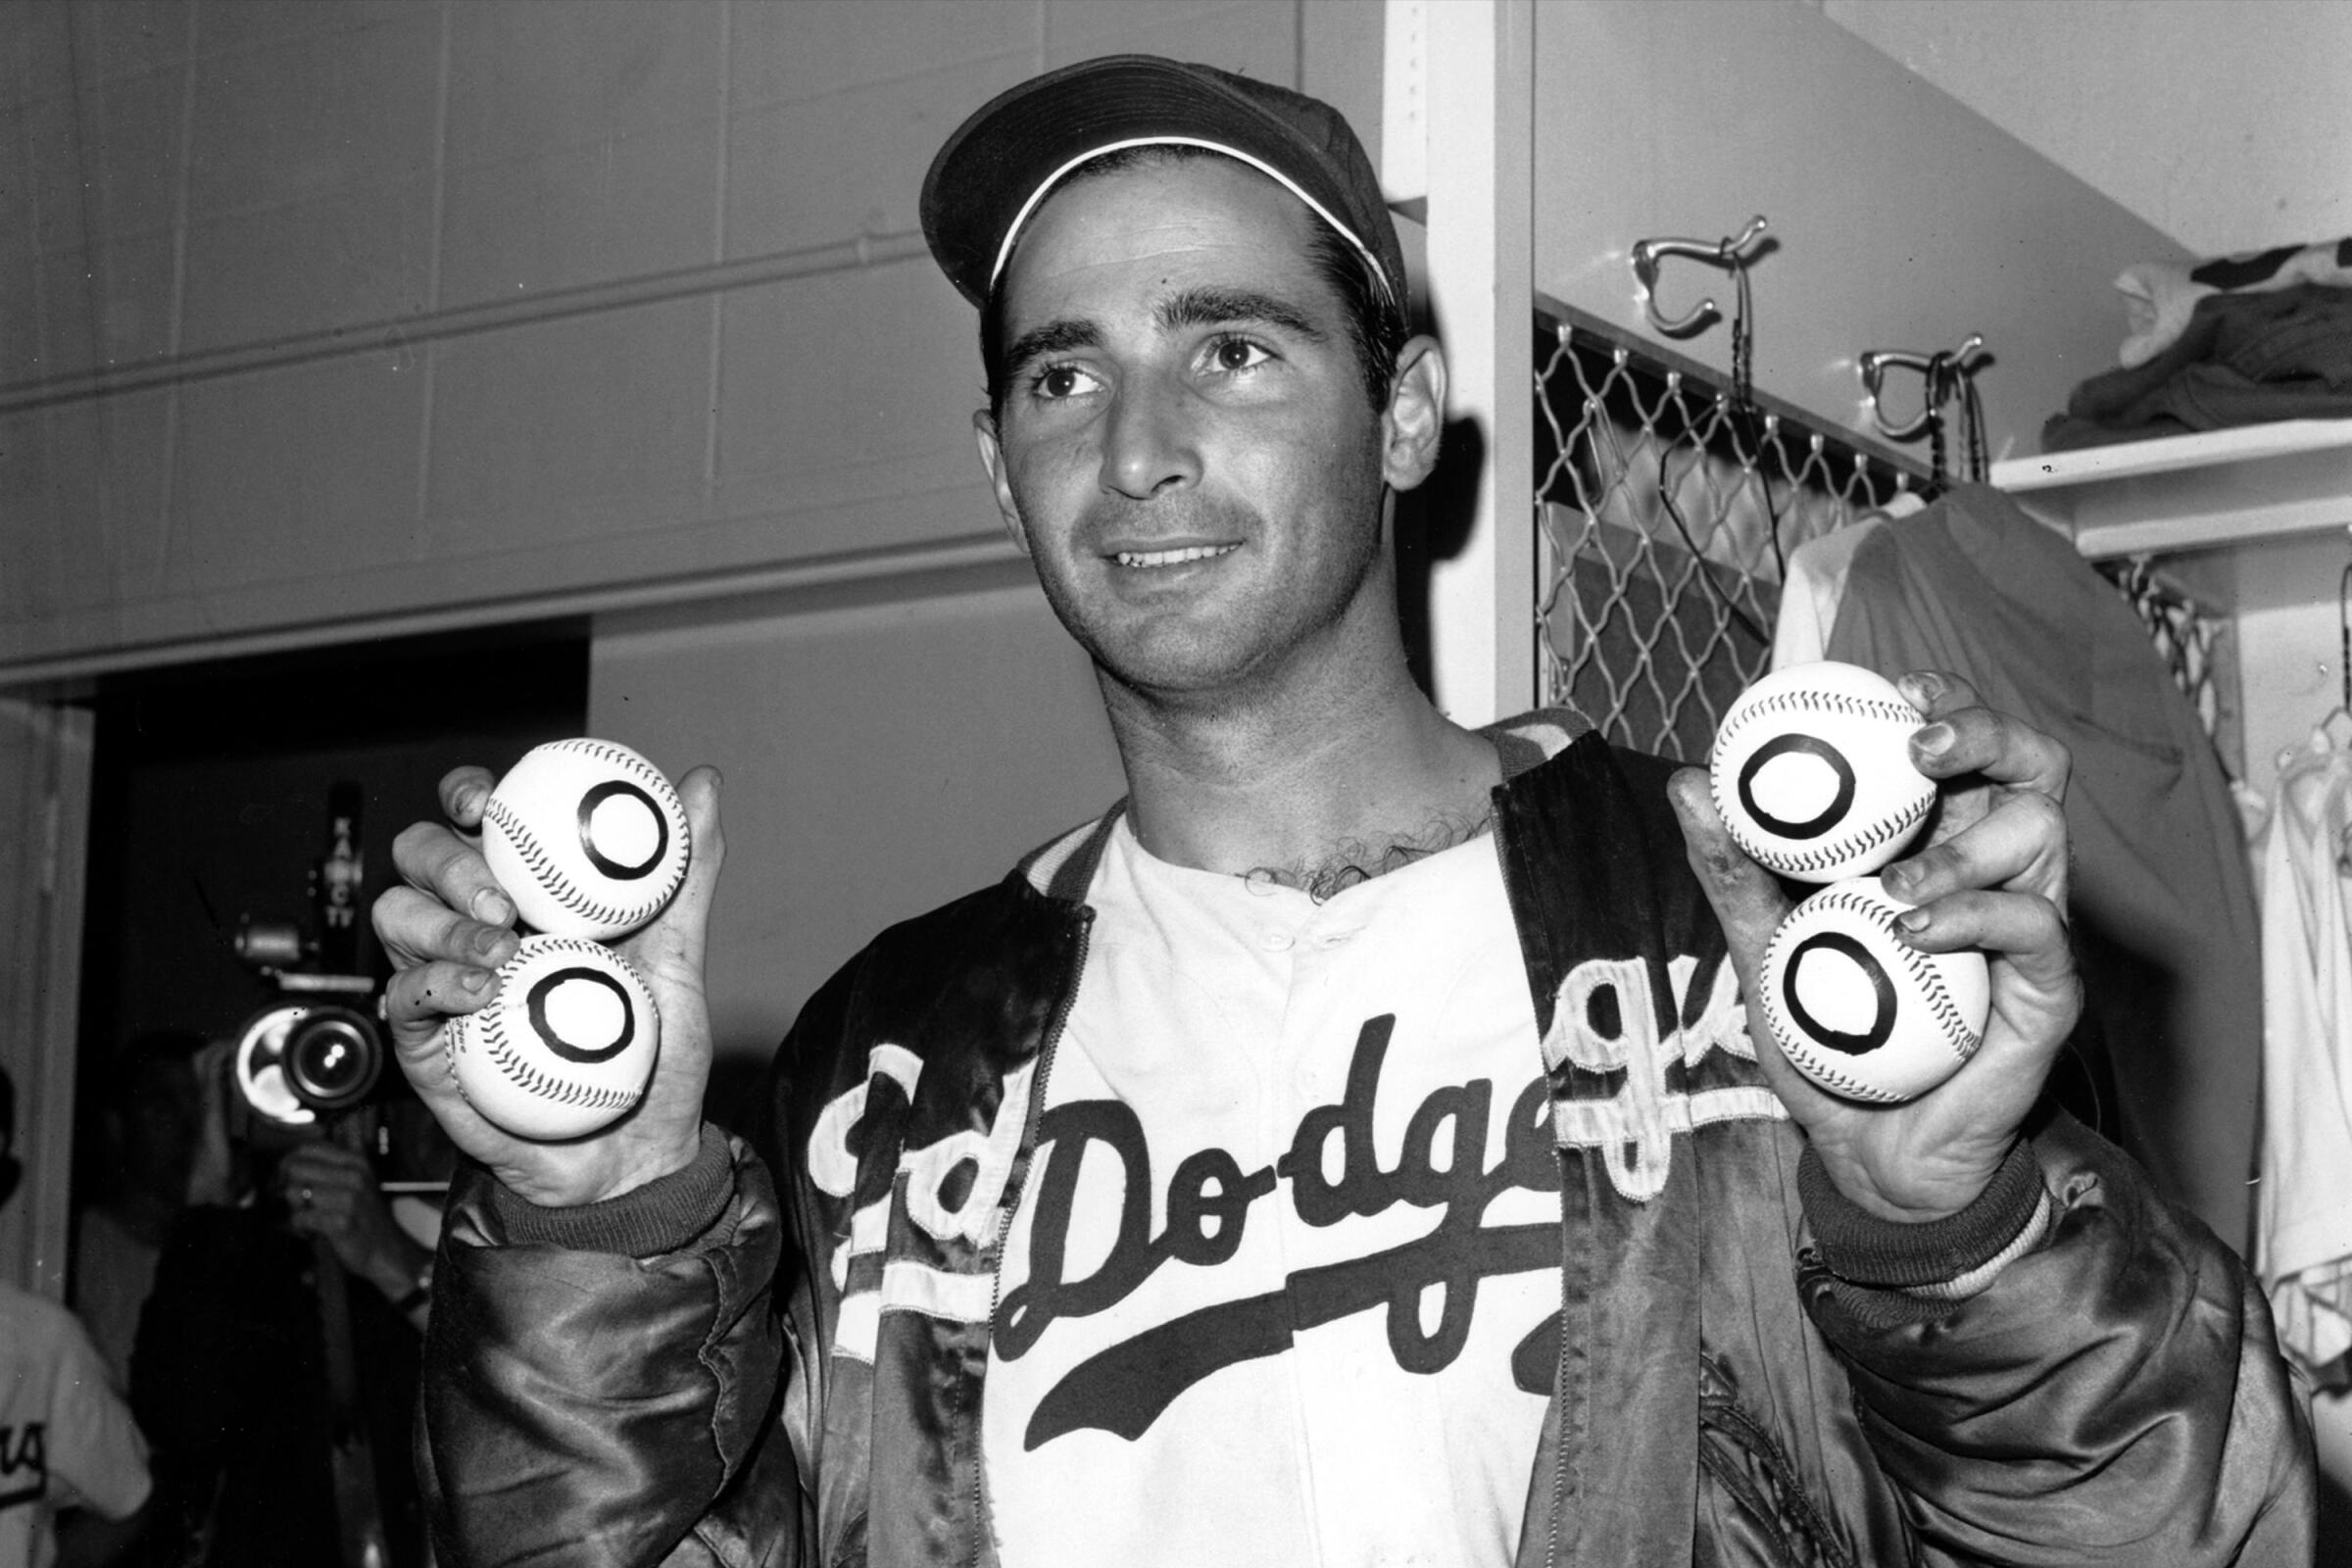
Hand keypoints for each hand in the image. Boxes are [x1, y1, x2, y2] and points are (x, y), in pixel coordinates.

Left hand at [279, 1139, 427, 1297]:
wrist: (385, 1249)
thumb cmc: (366, 1214)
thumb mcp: (362, 1178)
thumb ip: (347, 1153)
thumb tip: (331, 1132)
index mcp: (356, 1161)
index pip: (307, 1148)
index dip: (289, 1162)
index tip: (287, 1177)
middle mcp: (354, 1175)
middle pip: (295, 1168)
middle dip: (287, 1185)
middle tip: (294, 1200)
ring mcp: (349, 1199)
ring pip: (294, 1192)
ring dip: (293, 1207)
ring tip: (306, 1215)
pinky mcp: (341, 1223)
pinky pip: (300, 1217)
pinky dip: (299, 1226)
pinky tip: (310, 1229)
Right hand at [370, 763, 724, 1208]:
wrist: (639, 1153)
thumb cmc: (656, 1055)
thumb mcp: (680, 955)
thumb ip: (687, 872)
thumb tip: (703, 783)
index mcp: (525, 893)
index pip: (473, 822)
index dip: (465, 796)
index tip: (487, 803)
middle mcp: (474, 928)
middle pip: (418, 858)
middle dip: (446, 860)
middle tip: (501, 896)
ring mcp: (444, 983)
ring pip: (396, 918)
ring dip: (440, 921)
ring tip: (500, 949)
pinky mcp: (428, 1045)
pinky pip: (404, 999)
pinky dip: (433, 983)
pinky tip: (479, 993)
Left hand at [1669, 669, 2080, 1221]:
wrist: (1868, 1154)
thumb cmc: (1826, 1043)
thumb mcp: (1761, 951)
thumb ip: (1732, 873)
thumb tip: (1687, 784)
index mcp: (1939, 844)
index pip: (1963, 747)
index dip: (1943, 700)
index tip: (1891, 688)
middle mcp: (1996, 871)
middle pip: (2031, 763)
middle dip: (1986, 731)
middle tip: (1920, 745)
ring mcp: (2030, 927)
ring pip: (2045, 830)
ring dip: (1967, 841)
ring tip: (1892, 883)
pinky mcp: (2049, 989)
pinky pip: (2036, 926)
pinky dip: (1975, 912)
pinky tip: (1913, 928)